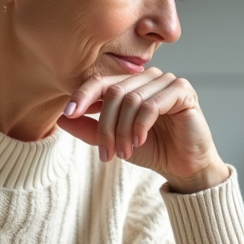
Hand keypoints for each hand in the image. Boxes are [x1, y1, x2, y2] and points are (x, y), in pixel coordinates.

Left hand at [56, 68, 230, 192]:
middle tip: (106, 154)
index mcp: (130, 84)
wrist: (183, 166)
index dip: (82, 95)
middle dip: (106, 126)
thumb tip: (61, 118)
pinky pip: (151, 105)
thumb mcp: (114, 141)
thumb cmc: (152, 150)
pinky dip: (140, 126)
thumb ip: (89, 129)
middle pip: (114, 92)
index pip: (100, 81)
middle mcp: (148, 78)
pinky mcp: (182, 90)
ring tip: (124, 153)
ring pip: (131, 99)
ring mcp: (166, 81)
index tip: (68, 114)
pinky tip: (139, 142)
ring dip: (123, 131)